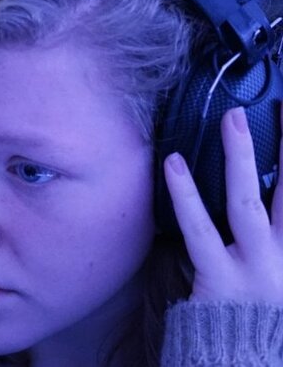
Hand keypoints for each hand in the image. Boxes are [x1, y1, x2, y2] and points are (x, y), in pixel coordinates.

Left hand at [164, 106, 282, 303]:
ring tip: (229, 118)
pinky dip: (186, 195)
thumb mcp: (275, 270)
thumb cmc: (259, 319)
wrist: (246, 365)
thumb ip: (272, 229)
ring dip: (240, 157)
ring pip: (248, 203)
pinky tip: (172, 164)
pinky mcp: (218, 278)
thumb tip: (269, 191)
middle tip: (278, 105)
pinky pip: (198, 230)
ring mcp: (254, 268)